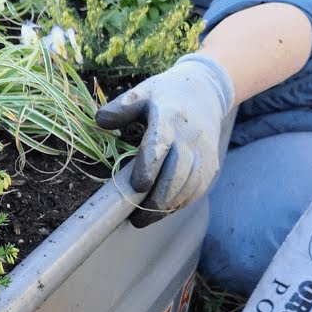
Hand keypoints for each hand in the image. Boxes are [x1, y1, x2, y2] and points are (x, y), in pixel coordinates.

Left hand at [96, 53, 234, 226]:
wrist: (205, 92)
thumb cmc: (165, 95)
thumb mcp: (142, 92)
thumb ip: (120, 107)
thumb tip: (100, 122)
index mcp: (170, 118)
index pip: (160, 144)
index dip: (149, 166)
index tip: (137, 186)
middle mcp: (190, 137)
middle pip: (178, 173)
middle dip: (157, 198)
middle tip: (135, 217)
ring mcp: (204, 152)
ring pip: (190, 186)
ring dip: (168, 206)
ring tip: (145, 219)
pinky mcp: (211, 164)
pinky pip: (198, 189)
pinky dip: (181, 204)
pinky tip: (162, 211)